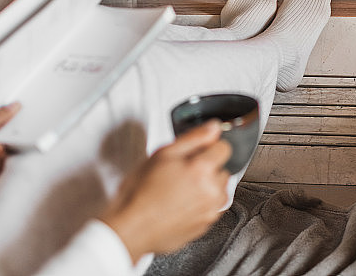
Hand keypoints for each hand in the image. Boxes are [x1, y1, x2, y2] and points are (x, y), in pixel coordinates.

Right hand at [100, 120, 231, 260]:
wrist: (130, 228)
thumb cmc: (140, 193)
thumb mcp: (162, 154)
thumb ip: (193, 138)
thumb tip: (213, 128)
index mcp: (202, 170)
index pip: (224, 148)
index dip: (208, 147)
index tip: (196, 152)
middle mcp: (212, 191)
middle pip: (222, 169)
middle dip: (207, 168)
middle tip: (181, 172)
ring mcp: (210, 211)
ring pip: (219, 189)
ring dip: (207, 186)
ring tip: (181, 189)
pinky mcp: (206, 225)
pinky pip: (212, 207)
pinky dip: (201, 204)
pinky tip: (181, 203)